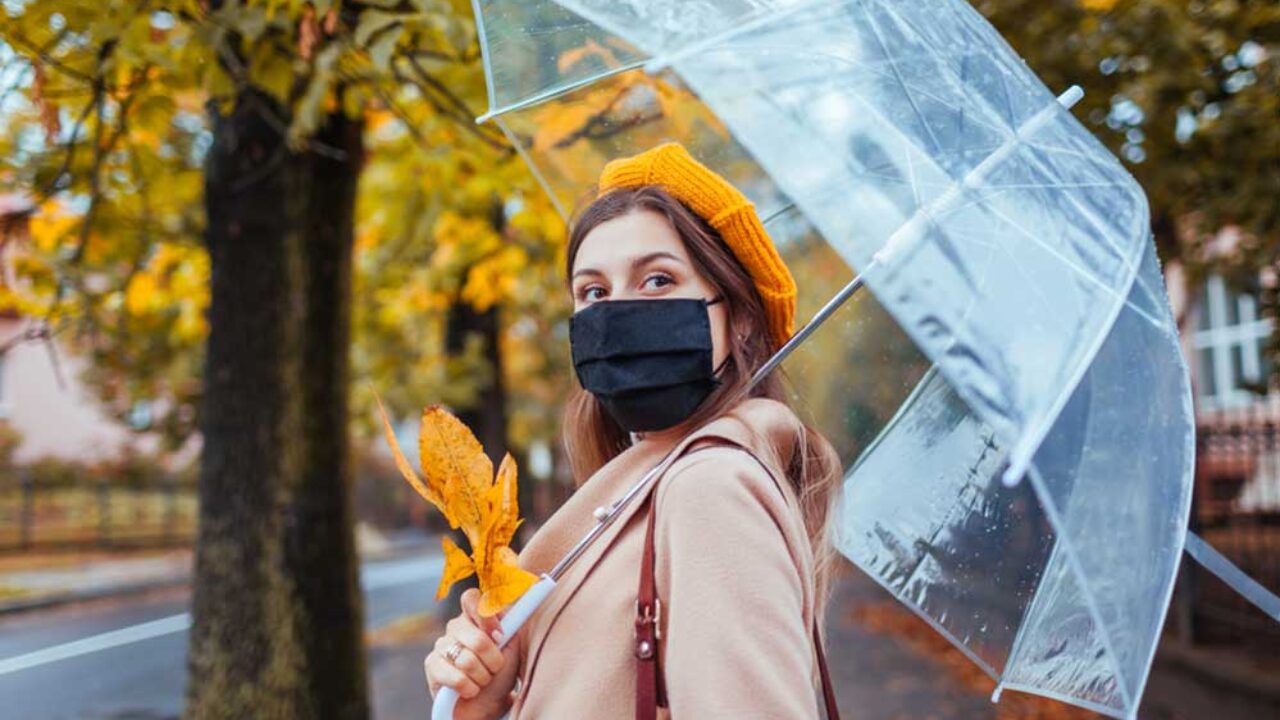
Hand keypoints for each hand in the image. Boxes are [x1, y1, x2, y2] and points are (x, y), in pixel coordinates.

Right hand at [425, 588, 520, 719]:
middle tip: (496, 668)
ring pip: (467, 661)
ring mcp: (441, 644)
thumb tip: (507, 611)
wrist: (487, 701)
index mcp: (475, 616)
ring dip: (483, 677)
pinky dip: (470, 688)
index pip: (471, 598)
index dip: (486, 616)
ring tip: (483, 680)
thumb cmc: (501, 671)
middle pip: (477, 638)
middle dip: (493, 660)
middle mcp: (456, 626)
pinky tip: (470, 689)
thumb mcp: (512, 646)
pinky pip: (456, 678)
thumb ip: (510, 625)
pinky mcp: (432, 665)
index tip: (500, 635)